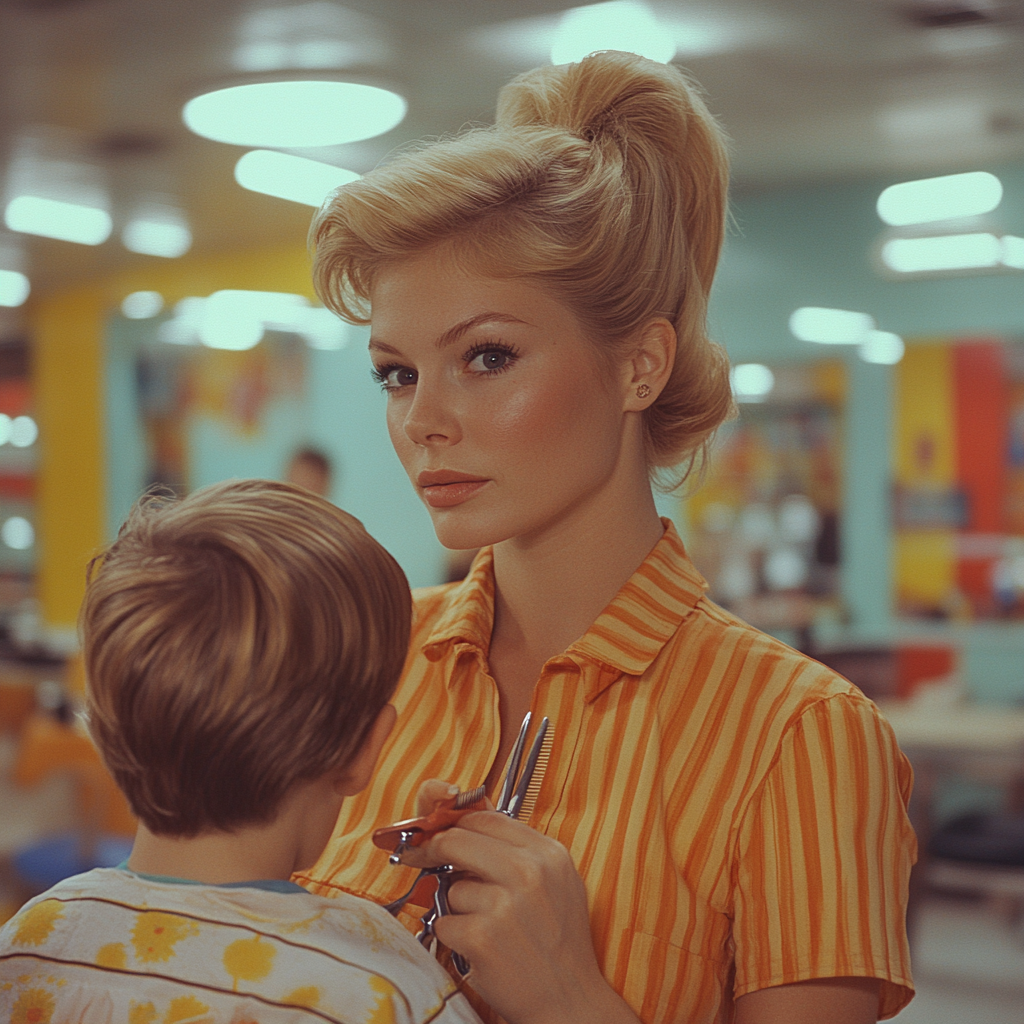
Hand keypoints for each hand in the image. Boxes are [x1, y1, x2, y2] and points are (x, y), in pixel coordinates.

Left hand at [400, 809, 637, 1023]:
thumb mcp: (554, 881)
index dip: (455, 824)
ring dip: (459, 908)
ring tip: (490, 928)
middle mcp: (529, 872)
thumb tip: (463, 818)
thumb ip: (516, 849)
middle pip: (457, 839)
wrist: (570, 1001)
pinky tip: (483, 950)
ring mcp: (505, 904)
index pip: (485, 818)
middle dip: (434, 849)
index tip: (439, 832)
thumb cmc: (557, 940)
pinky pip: (444, 922)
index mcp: (548, 853)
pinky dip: (456, 938)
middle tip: (424, 858)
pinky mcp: (482, 938)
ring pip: (451, 887)